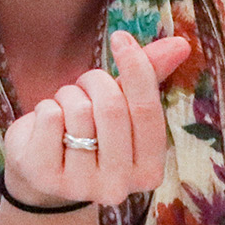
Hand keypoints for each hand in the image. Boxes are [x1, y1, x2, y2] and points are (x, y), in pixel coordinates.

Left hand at [1, 30, 190, 209]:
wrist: (42, 171)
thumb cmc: (90, 132)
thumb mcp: (122, 106)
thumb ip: (151, 76)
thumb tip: (182, 44)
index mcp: (149, 171)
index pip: (148, 111)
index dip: (137, 68)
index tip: (121, 38)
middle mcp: (119, 186)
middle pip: (112, 108)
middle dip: (96, 81)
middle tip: (86, 83)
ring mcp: (80, 186)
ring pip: (79, 111)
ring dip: (69, 95)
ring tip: (66, 109)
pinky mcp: (45, 176)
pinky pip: (50, 118)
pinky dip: (45, 108)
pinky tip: (47, 126)